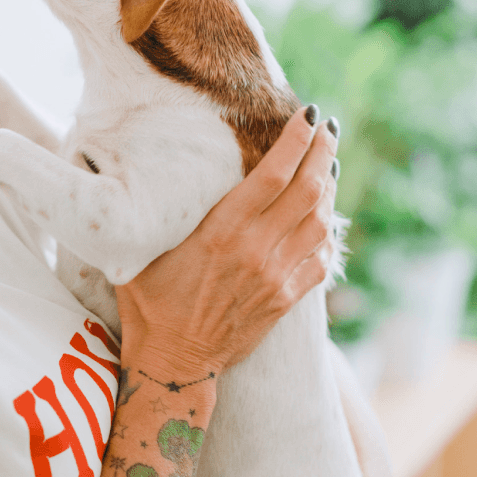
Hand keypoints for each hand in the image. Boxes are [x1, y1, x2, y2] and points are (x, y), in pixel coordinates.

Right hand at [116, 105, 337, 378]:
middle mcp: (257, 251)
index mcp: (223, 232)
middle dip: (323, 154)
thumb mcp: (147, 249)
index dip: (297, 141)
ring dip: (329, 189)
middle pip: (308, 191)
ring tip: (328, 165)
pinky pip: (320, 260)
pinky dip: (326, 233)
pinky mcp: (284, 300)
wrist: (172, 362)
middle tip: (329, 129)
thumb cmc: (149, 302)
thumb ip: (168, 213)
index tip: (310, 115)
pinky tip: (323, 216)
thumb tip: (162, 169)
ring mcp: (276, 277)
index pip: (274, 175)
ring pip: (320, 223)